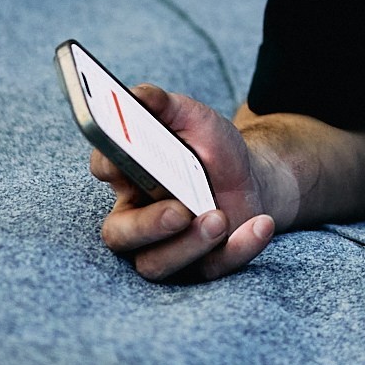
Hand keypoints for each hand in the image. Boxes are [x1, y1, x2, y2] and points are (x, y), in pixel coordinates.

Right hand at [93, 84, 275, 282]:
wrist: (253, 177)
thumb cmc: (212, 148)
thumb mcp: (193, 117)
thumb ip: (162, 104)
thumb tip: (137, 95)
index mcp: (128, 175)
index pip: (104, 169)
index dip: (109, 165)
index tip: (122, 160)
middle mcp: (136, 217)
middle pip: (120, 234)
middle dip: (148, 225)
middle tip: (180, 210)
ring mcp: (164, 247)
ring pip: (156, 263)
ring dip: (189, 244)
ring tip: (220, 217)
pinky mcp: (197, 266)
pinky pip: (209, 269)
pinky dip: (237, 249)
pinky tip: (259, 225)